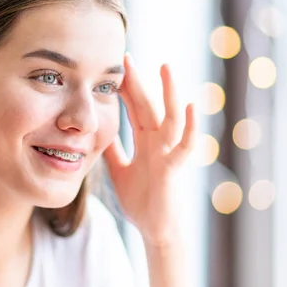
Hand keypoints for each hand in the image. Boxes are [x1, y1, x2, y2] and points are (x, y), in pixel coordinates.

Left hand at [103, 54, 194, 245]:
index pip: (134, 109)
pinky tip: (190, 105)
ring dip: (169, 92)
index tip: (113, 68)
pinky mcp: (175, 167)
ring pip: (170, 117)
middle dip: (138, 82)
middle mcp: (158, 142)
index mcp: (145, 141)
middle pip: (148, 106)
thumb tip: (97, 134)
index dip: (125, 89)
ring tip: (165, 67)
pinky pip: (185, 144)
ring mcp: (168, 152)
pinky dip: (189, 126)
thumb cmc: (142, 201)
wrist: (154, 230)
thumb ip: (112, 151)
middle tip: (126, 56)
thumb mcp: (119, 170)